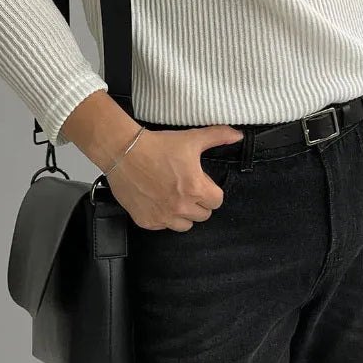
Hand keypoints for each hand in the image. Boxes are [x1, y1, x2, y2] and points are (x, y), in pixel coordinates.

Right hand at [106, 125, 244, 231]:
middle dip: (199, 202)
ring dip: (183, 213)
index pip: (217, 202)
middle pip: (203, 215)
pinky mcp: (147, 221)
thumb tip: (238, 136)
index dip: (211, 190)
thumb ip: (218, 136)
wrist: (124, 151)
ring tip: (173, 195)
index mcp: (195, 188)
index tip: (201, 182)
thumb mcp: (191, 138)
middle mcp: (180, 207)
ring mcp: (163, 216)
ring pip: (185, 225)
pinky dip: (163, 217)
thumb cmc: (157, 146)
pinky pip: (163, 226)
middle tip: (186, 186)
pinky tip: (157, 199)